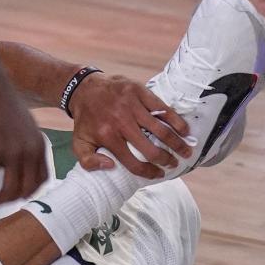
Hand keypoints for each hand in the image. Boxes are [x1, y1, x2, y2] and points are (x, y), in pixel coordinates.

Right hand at [0, 62, 47, 205]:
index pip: (42, 179)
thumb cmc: (2, 105)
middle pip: (26, 188)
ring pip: (9, 189)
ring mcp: (12, 153)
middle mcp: (29, 151)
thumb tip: (16, 162)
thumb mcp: (24, 125)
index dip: (30, 191)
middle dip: (13, 199)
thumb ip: (25, 144)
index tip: (18, 194)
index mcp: (39, 145)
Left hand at [69, 73, 191, 178]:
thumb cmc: (86, 119)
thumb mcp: (79, 143)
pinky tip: (185, 130)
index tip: (158, 175)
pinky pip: (163, 109)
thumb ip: (89, 161)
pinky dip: (176, 121)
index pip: (133, 162)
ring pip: (161, 129)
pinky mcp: (140, 92)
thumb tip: (110, 167)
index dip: (148, 172)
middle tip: (174, 164)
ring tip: (186, 151)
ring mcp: (132, 106)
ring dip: (177, 143)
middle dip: (166, 160)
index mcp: (108, 137)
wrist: (84, 89)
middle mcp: (122, 122)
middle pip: (151, 148)